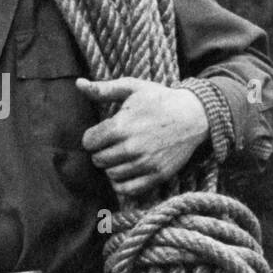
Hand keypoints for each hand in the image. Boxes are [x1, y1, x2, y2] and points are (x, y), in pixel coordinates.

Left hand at [77, 76, 209, 198]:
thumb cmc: (160, 99)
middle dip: (101, 152)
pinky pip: (128, 189)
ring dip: (111, 167)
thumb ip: (103, 89)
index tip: (101, 134)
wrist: (194, 115)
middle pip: (98, 160)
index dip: (92, 138)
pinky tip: (125, 171)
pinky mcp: (157, 175)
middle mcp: (132, 147)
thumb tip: (78, 83)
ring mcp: (146, 163)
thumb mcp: (132, 87)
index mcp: (122, 125)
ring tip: (120, 156)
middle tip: (111, 145)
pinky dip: (122, 183)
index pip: (89, 142)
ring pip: (111, 175)